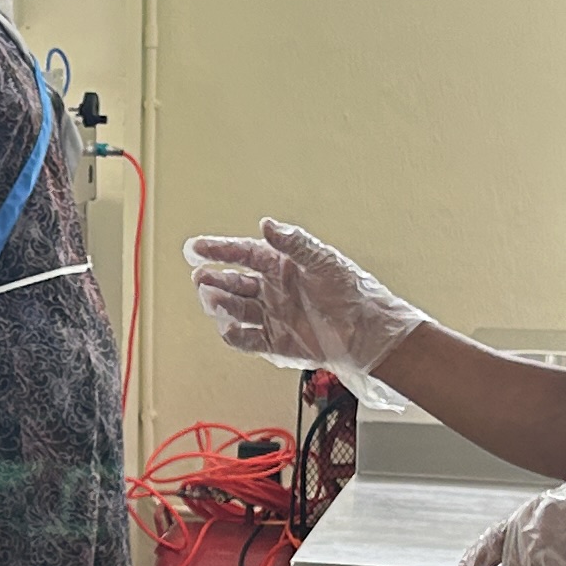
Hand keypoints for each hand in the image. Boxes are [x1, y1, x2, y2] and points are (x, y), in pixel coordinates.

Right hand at [181, 220, 425, 375]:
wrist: (369, 332)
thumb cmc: (352, 291)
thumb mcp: (323, 261)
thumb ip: (293, 243)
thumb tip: (266, 223)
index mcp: (282, 266)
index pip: (243, 254)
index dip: (219, 250)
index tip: (196, 248)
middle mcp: (274, 290)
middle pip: (234, 282)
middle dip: (214, 279)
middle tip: (200, 278)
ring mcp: (273, 316)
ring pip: (236, 309)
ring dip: (221, 304)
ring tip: (211, 299)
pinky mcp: (277, 343)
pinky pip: (248, 339)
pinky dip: (235, 336)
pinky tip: (229, 328)